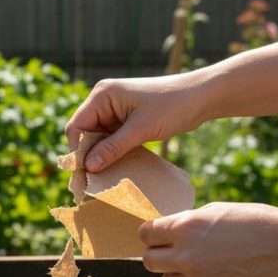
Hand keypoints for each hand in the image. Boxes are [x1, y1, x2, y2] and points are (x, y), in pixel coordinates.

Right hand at [65, 73, 206, 171]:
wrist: (200, 97)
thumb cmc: (172, 106)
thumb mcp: (141, 129)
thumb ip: (113, 148)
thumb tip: (88, 167)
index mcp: (102, 95)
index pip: (76, 126)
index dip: (77, 151)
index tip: (85, 174)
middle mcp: (104, 101)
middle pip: (84, 134)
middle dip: (88, 155)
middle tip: (94, 181)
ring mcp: (115, 110)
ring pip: (97, 139)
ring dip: (101, 156)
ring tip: (106, 177)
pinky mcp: (126, 120)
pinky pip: (111, 140)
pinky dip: (113, 153)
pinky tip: (118, 168)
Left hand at [139, 202, 277, 276]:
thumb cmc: (254, 222)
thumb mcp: (216, 211)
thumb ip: (185, 223)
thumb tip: (162, 232)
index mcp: (185, 228)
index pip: (146, 234)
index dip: (152, 234)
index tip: (159, 235)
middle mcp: (187, 257)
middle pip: (149, 261)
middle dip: (159, 254)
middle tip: (174, 251)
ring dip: (176, 274)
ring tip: (197, 264)